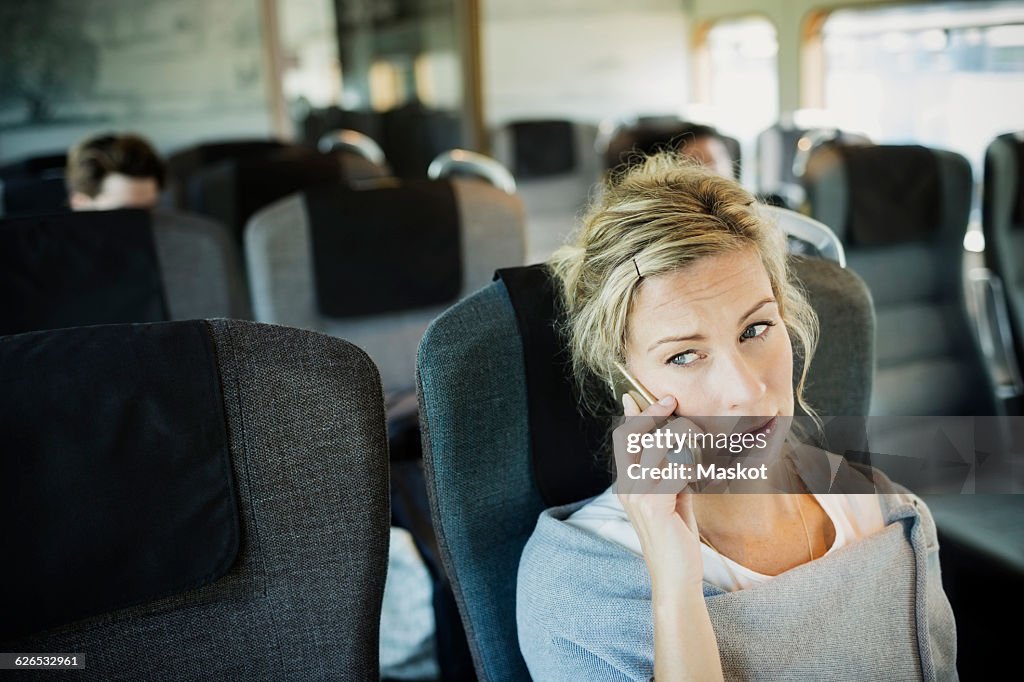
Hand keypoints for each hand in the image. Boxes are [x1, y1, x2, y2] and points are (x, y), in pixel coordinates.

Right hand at [613, 393, 704, 593]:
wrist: (675, 575)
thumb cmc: (677, 537)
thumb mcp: (673, 497)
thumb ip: (671, 472)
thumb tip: (681, 446)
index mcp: (627, 483)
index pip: (623, 439)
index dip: (632, 415)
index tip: (638, 396)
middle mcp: (626, 486)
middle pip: (633, 434)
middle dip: (653, 413)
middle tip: (671, 400)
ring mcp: (637, 494)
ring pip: (656, 446)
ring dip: (680, 435)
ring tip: (699, 436)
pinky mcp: (654, 503)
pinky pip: (673, 467)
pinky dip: (690, 462)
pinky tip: (702, 470)